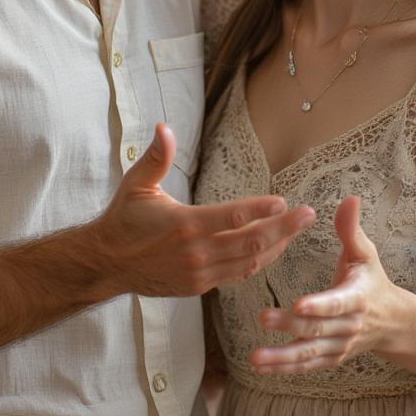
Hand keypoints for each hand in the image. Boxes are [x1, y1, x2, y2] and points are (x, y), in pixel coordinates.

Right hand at [92, 123, 315, 297]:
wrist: (107, 264)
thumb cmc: (124, 220)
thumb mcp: (137, 184)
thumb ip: (156, 157)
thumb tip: (165, 127)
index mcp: (185, 225)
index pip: (232, 217)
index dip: (261, 210)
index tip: (284, 202)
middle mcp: (197, 252)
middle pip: (250, 242)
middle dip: (284, 228)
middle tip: (308, 215)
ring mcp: (200, 273)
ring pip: (249, 262)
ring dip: (277, 247)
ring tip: (297, 231)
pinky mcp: (199, 287)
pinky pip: (236, 275)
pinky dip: (258, 263)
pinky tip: (272, 250)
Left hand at [250, 195, 402, 373]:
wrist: (391, 322)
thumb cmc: (371, 280)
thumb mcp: (365, 253)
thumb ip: (352, 229)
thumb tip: (350, 199)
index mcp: (356, 298)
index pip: (337, 303)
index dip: (320, 305)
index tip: (299, 304)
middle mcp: (348, 326)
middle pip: (317, 328)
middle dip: (291, 325)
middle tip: (263, 318)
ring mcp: (339, 346)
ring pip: (309, 353)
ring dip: (282, 357)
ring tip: (255, 358)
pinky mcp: (330, 358)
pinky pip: (306, 366)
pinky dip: (284, 369)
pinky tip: (260, 368)